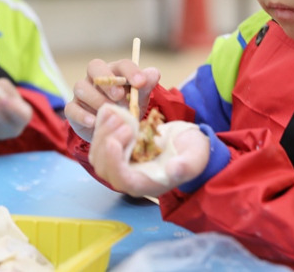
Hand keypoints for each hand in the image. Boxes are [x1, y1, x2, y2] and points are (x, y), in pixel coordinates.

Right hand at [65, 58, 160, 141]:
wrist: (114, 127)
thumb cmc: (128, 105)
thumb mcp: (140, 96)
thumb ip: (147, 84)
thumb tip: (154, 73)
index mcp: (115, 71)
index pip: (121, 64)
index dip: (131, 71)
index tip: (141, 82)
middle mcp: (96, 78)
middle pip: (94, 66)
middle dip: (107, 80)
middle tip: (119, 95)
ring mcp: (82, 93)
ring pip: (81, 87)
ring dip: (96, 99)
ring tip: (109, 111)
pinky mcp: (73, 109)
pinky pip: (71, 108)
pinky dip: (82, 115)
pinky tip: (94, 122)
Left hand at [88, 105, 208, 195]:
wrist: (190, 144)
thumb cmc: (194, 153)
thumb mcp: (195, 158)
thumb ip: (186, 166)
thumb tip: (174, 170)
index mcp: (147, 184)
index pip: (121, 180)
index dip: (114, 162)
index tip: (114, 141)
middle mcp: (130, 178)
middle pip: (104, 168)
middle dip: (107, 143)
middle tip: (123, 122)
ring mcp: (123, 164)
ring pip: (98, 155)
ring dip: (103, 133)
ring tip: (117, 114)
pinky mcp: (120, 151)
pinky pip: (102, 142)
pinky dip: (101, 126)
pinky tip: (108, 111)